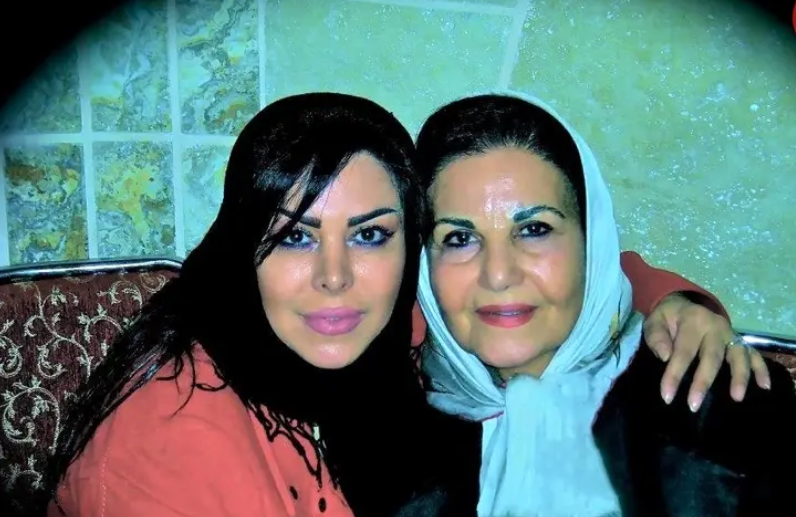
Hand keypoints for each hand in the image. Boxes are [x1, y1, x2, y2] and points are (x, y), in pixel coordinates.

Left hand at [643, 293, 770, 410]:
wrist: (683, 304)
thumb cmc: (667, 318)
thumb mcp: (654, 321)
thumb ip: (656, 337)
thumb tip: (665, 356)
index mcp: (692, 320)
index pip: (683, 351)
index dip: (675, 374)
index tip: (667, 396)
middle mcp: (715, 326)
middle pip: (712, 356)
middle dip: (703, 382)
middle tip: (694, 405)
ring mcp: (730, 333)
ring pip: (738, 355)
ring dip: (739, 376)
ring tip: (736, 397)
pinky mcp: (739, 340)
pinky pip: (754, 354)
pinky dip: (761, 369)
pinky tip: (764, 386)